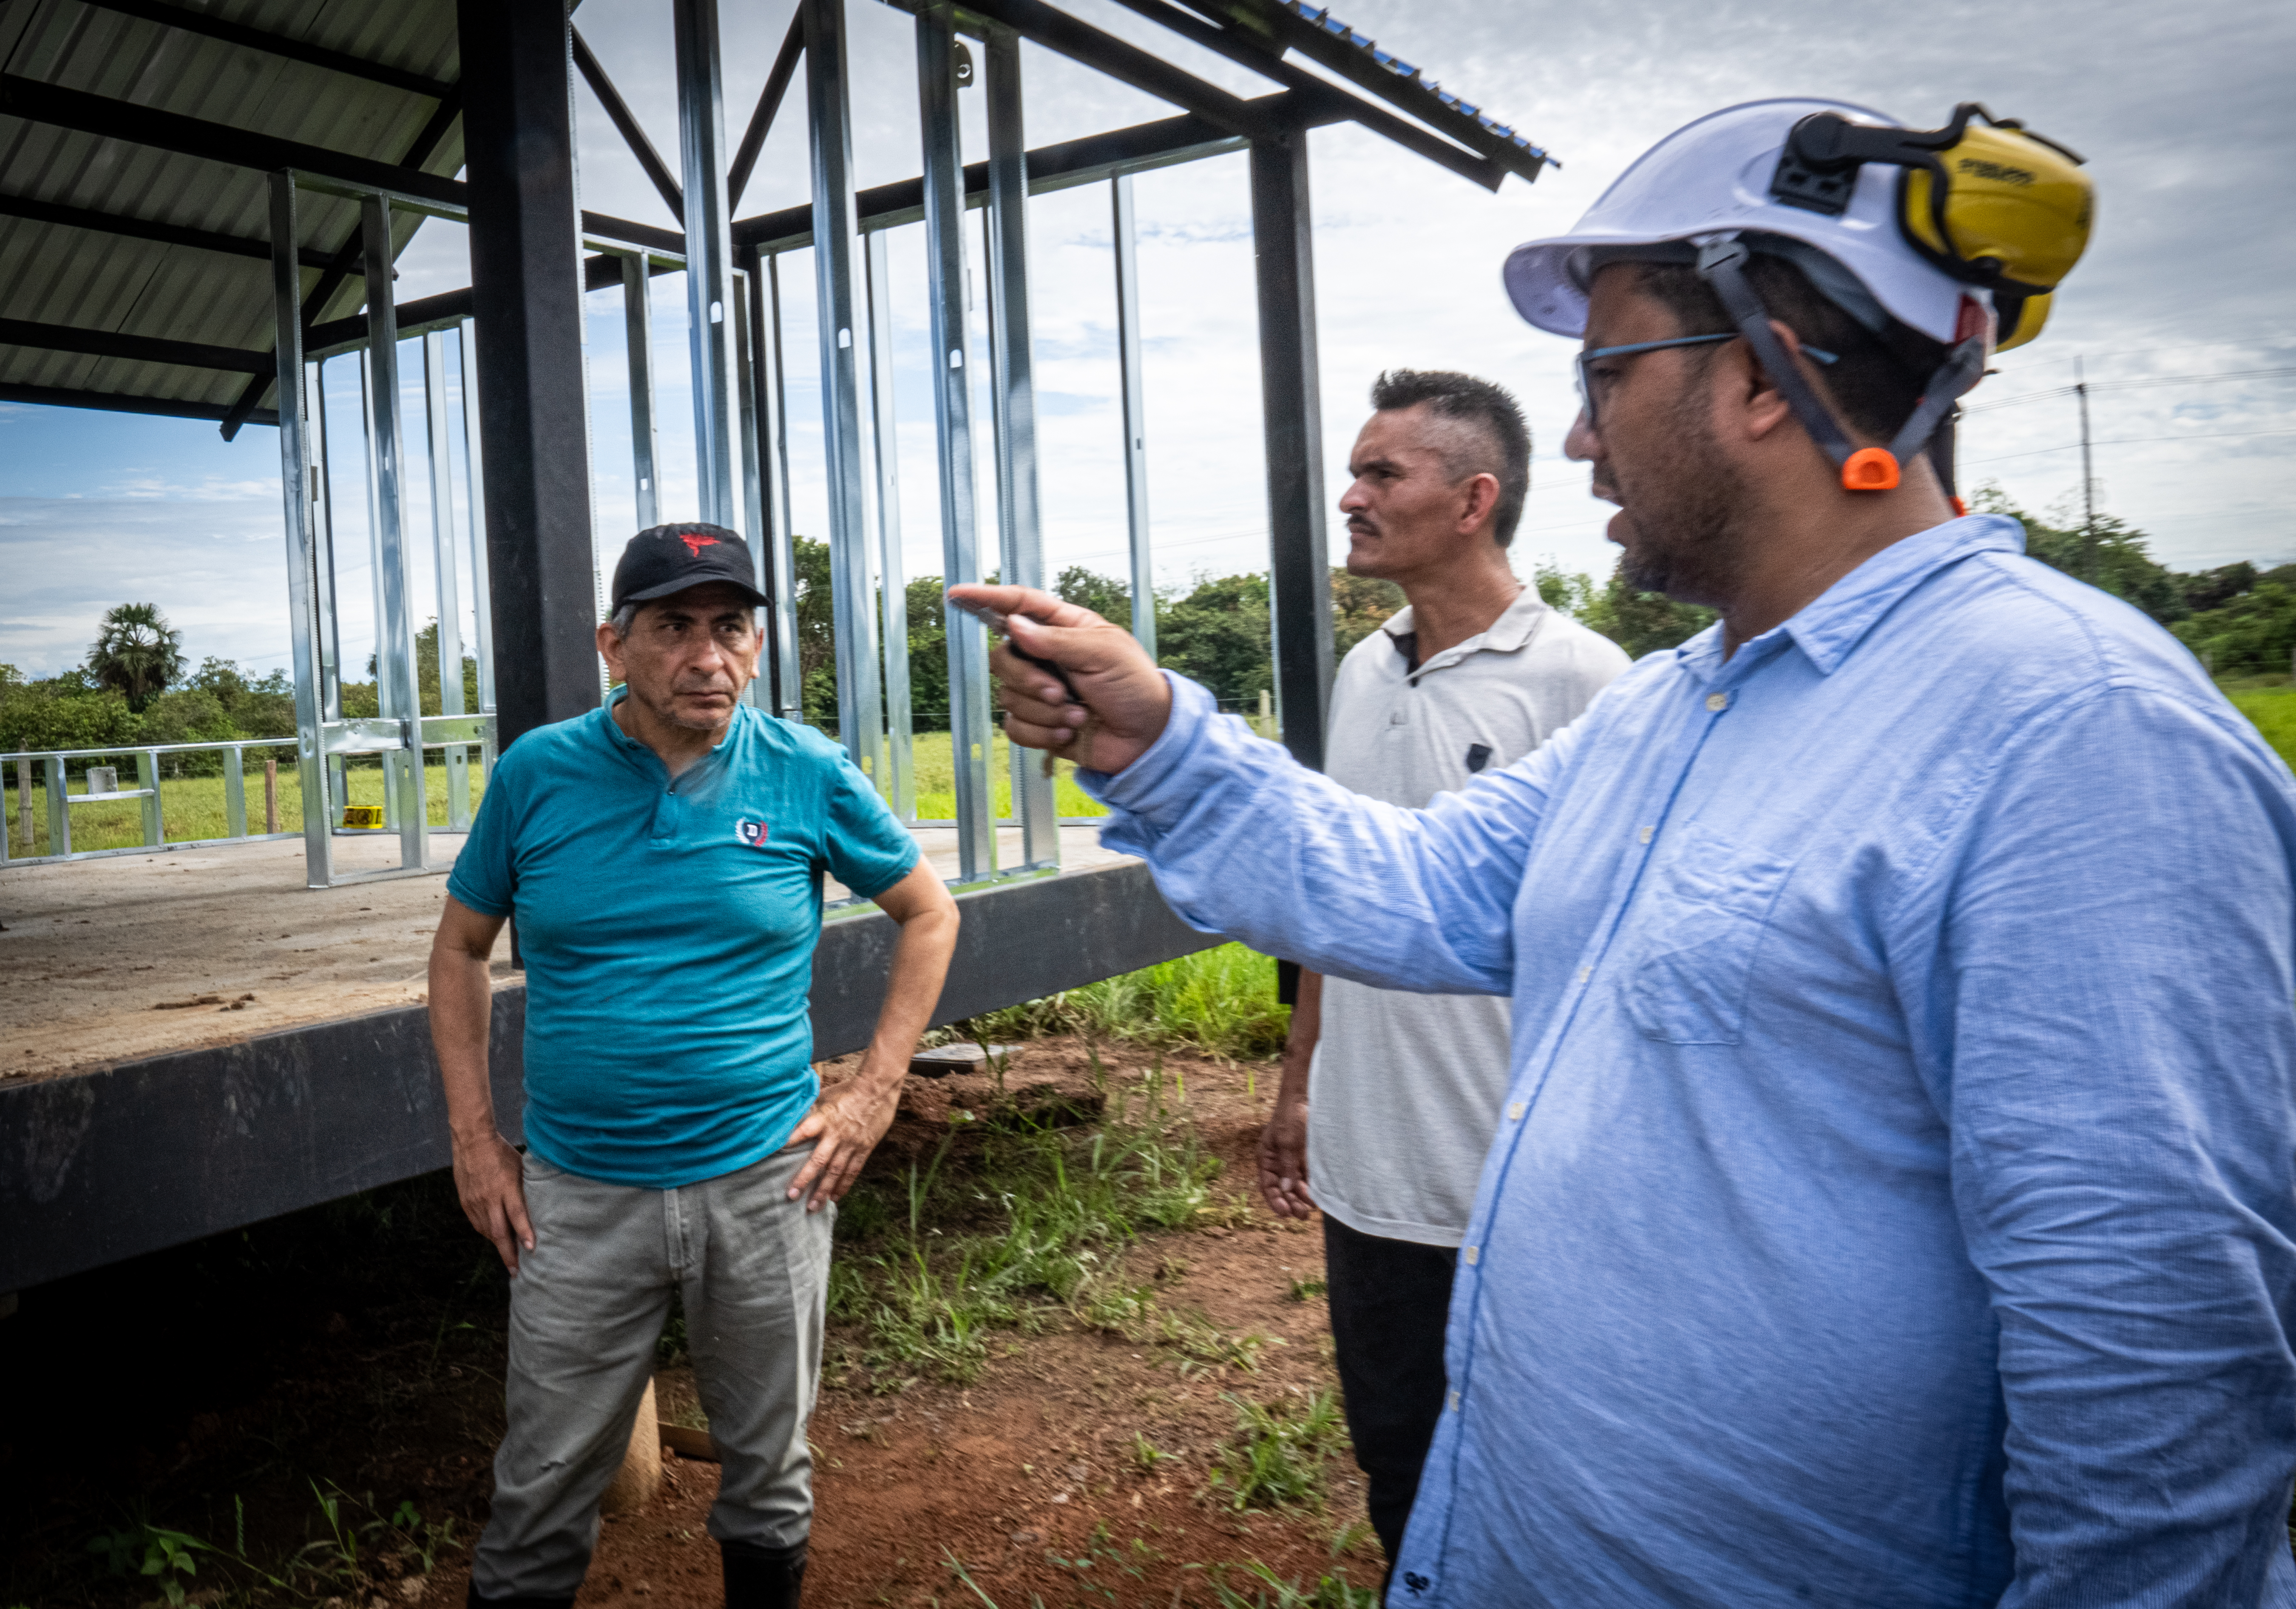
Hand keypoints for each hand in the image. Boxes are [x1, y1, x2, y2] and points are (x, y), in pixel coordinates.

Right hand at [453, 1130, 534, 1273]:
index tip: (531, 1249)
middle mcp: (489, 1197)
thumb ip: (527, 1188)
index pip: (517, 1214)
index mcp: (506, 1187)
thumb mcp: (521, 1167)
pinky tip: (496, 1239)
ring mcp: (475, 1202)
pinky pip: (477, 1224)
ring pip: (487, 1231)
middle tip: (516, 1271)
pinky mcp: (466, 1202)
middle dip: (509, 1253)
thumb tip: (541, 1205)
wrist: (472, 1142)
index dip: (524, 1232)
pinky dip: (488, 1234)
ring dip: (499, 1246)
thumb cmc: (502, 1152)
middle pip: (499, 1231)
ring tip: (509, 1260)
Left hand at [787, 1065, 901, 1210]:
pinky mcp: (864, 1149)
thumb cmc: (849, 1089)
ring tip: (813, 1207)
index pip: (803, 1132)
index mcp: (824, 1118)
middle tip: (792, 1196)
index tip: (775, 1155)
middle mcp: (836, 1134)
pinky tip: (835, 1197)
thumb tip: (794, 1117)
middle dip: (805, 1179)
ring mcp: (851, 1144)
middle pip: (818, 1161)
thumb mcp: (826, 1096)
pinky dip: (844, 1185)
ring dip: (824, 1190)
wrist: (878, 1088)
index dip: (790, 1143)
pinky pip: (853, 1171)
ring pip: (836, 1172)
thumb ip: (812, 1110)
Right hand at [944, 584, 1172, 774]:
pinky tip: (1070, 731)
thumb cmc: (1134, 686)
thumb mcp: (1103, 653)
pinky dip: (1042, 733)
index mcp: (1063, 628)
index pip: (1019, 605)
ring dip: (1044, 711)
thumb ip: (1056, 640)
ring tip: (1078, 714)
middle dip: (1027, 680)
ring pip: (1007, 696)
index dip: (987, 598)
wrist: (1147, 739)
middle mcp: (1045, 657)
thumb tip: (1014, 625)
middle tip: (1060, 692)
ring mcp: (1039, 691)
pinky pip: (1014, 727)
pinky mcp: (1038, 723)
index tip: (958, 594)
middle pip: (1001, 658)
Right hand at [1257, 1093, 1314, 1219]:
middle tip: (1303, 1215)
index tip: (1285, 1213)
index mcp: (1266, 1157)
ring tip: (1311, 1209)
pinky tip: (1317, 1196)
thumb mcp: (1288, 1140)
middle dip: (1291, 1203)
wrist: (1306, 1096)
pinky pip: (1306, 1177)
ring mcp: (1292, 1160)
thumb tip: (1286, 1189)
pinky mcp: (1305, 1157)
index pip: (1267, 1185)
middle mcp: (1277, 1161)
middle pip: (1282, 1189)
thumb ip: (1287, 1165)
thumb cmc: (1291, 1115)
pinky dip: (1310, 1187)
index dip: (1275, 1201)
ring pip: (1295, 1185)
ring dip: (1301, 1198)